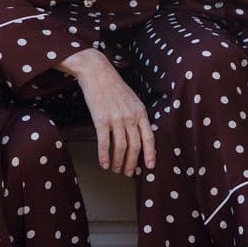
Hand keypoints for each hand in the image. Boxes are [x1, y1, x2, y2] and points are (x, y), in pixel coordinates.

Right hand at [60, 48, 154, 174]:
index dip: (150, 153)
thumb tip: (139, 134)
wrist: (97, 73)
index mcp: (141, 111)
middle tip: (128, 173)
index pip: (149, 137)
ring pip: (120, 147)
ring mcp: (116, 118)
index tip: (149, 166)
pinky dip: (104, 155)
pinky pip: (103, 142)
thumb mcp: (132, 99)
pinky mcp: (101, 119)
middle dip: (132, 162)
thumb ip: (137, 116)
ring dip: (118, 161)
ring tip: (116, 169)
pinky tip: (104, 163)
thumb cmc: (114, 86)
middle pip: (135, 146)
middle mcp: (131, 116)